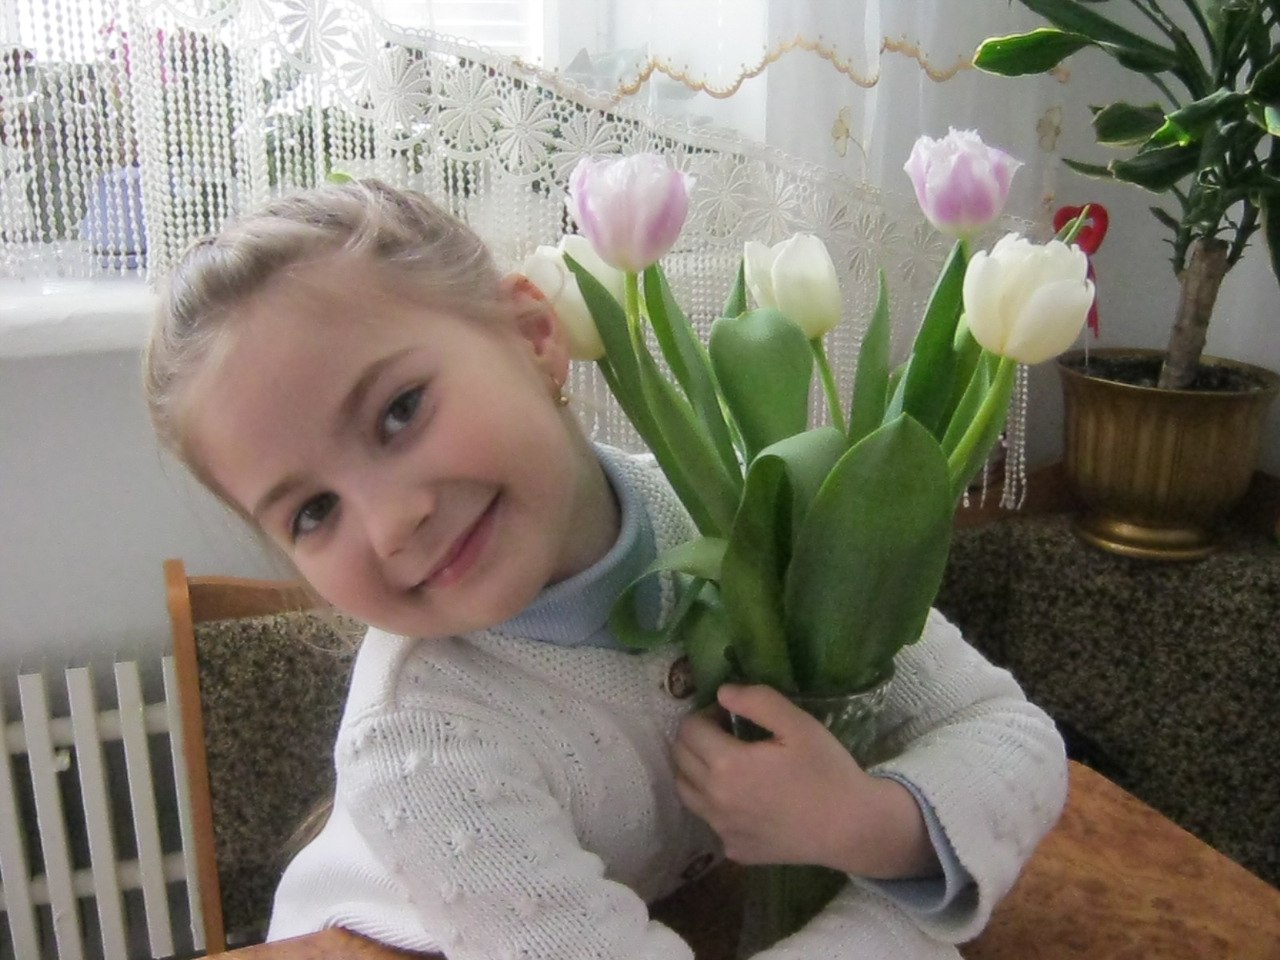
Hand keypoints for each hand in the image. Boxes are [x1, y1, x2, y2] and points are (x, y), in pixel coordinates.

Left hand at [673, 684, 940, 879]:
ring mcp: (722, 829)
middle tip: (726, 734)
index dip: (706, 715)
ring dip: (697, 771)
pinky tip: (746, 798)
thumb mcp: (798, 725)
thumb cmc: (827, 771)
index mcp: (726, 765)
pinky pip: (711, 820)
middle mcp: (714, 800)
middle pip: (681, 759)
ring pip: (687, 792)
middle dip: (696, 739)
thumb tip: (722, 692)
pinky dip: (716, 804)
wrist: (852, 829)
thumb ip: (757, 701)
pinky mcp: (735, 850)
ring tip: (728, 763)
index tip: (729, 716)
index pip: (689, 730)